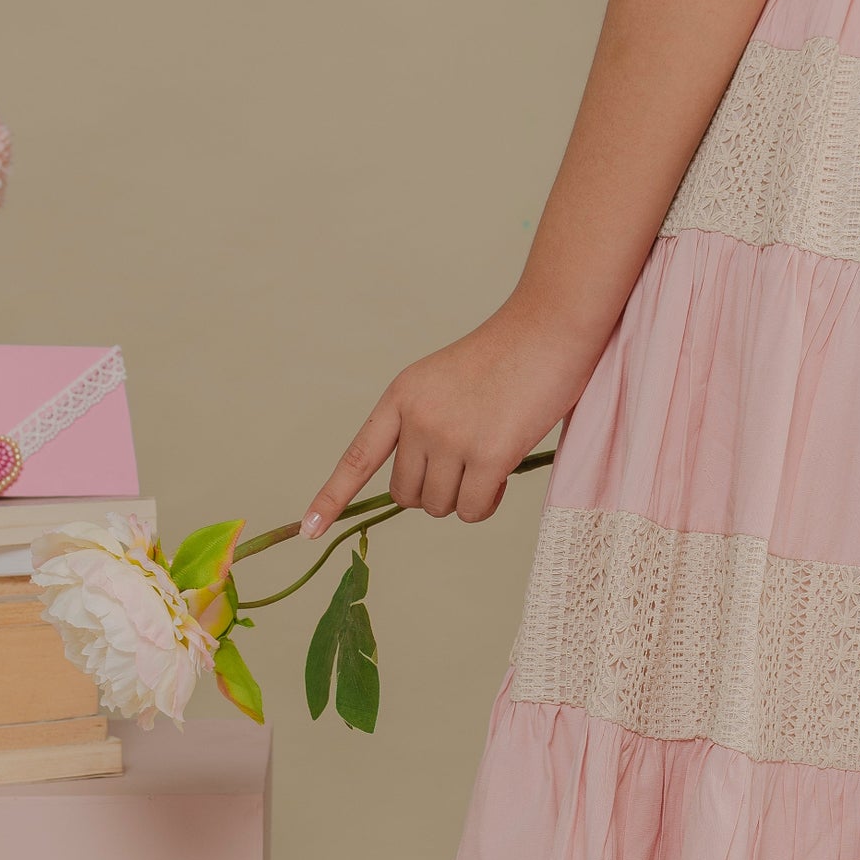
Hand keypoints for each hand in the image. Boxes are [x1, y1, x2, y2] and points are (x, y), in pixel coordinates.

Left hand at [300, 300, 602, 533]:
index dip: (332, 497)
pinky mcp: (487, 457)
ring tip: (491, 462)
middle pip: (405, 494)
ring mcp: (449, 439)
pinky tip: (504, 474)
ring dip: (465, 497)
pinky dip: (487, 503)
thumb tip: (426, 488)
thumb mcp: (444, 383)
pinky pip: (472, 510)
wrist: (549, 329)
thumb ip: (425, 425)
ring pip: (439, 506)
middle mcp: (417, 420)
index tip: (310, 530)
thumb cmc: (507, 357)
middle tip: (466, 466)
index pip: (358, 458)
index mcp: (401, 398)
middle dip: (435, 491)